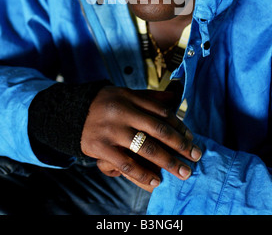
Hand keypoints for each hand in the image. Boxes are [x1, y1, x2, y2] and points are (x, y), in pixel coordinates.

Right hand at [81, 86, 200, 189]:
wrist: (71, 112)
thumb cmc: (106, 104)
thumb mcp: (126, 94)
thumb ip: (149, 97)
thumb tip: (174, 98)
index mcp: (131, 98)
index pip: (162, 112)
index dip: (179, 127)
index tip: (191, 139)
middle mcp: (123, 112)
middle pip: (158, 130)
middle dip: (180, 146)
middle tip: (196, 157)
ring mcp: (112, 130)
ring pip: (145, 148)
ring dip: (168, 162)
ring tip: (183, 172)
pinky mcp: (101, 147)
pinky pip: (126, 164)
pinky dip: (143, 174)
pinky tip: (156, 181)